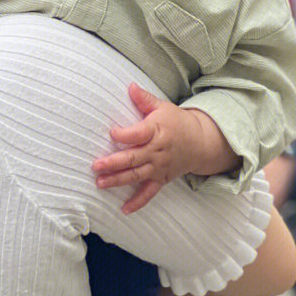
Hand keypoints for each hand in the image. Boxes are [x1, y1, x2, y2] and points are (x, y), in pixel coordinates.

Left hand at [93, 82, 233, 213]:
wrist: (199, 142)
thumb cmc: (177, 122)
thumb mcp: (162, 106)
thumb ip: (144, 99)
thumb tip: (130, 86)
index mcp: (156, 131)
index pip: (138, 134)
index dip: (124, 134)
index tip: (111, 132)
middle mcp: (156, 151)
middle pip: (133, 158)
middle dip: (113, 163)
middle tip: (96, 166)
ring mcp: (158, 167)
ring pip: (136, 176)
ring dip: (118, 180)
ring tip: (100, 183)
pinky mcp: (161, 179)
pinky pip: (149, 193)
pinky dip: (137, 202)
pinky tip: (124, 210)